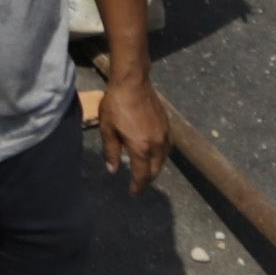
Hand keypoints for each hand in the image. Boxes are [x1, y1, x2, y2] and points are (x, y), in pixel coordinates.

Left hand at [92, 67, 173, 189]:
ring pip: (164, 159)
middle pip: (156, 169)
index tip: (133, 192)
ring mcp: (164, 134)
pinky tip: (155, 153)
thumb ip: (111, 152)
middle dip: (147, 179)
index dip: (138, 185)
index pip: (142, 174)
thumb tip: (113, 170)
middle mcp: (156, 144)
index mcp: (141, 147)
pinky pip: (167, 147)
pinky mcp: (167, 125)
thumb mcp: (108, 129)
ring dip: (156, 168)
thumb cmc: (116, 105)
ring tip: (146, 170)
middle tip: (139, 183)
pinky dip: (161, 155)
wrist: (132, 82)